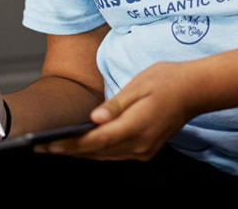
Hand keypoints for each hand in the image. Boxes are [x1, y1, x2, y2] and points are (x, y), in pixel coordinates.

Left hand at [35, 60, 196, 160]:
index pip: (95, 141)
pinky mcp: (146, 148)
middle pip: (97, 152)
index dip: (69, 145)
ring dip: (80, 153)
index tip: (47, 145)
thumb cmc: (168, 80)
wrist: (196, 90)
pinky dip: (97, 151)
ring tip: (56, 148)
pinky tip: (83, 145)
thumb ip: (115, 105)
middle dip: (68, 151)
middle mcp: (139, 144)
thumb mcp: (139, 85)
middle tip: (41, 148)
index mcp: (135, 127)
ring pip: (105, 156)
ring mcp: (144, 149)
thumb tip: (94, 119)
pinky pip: (115, 153)